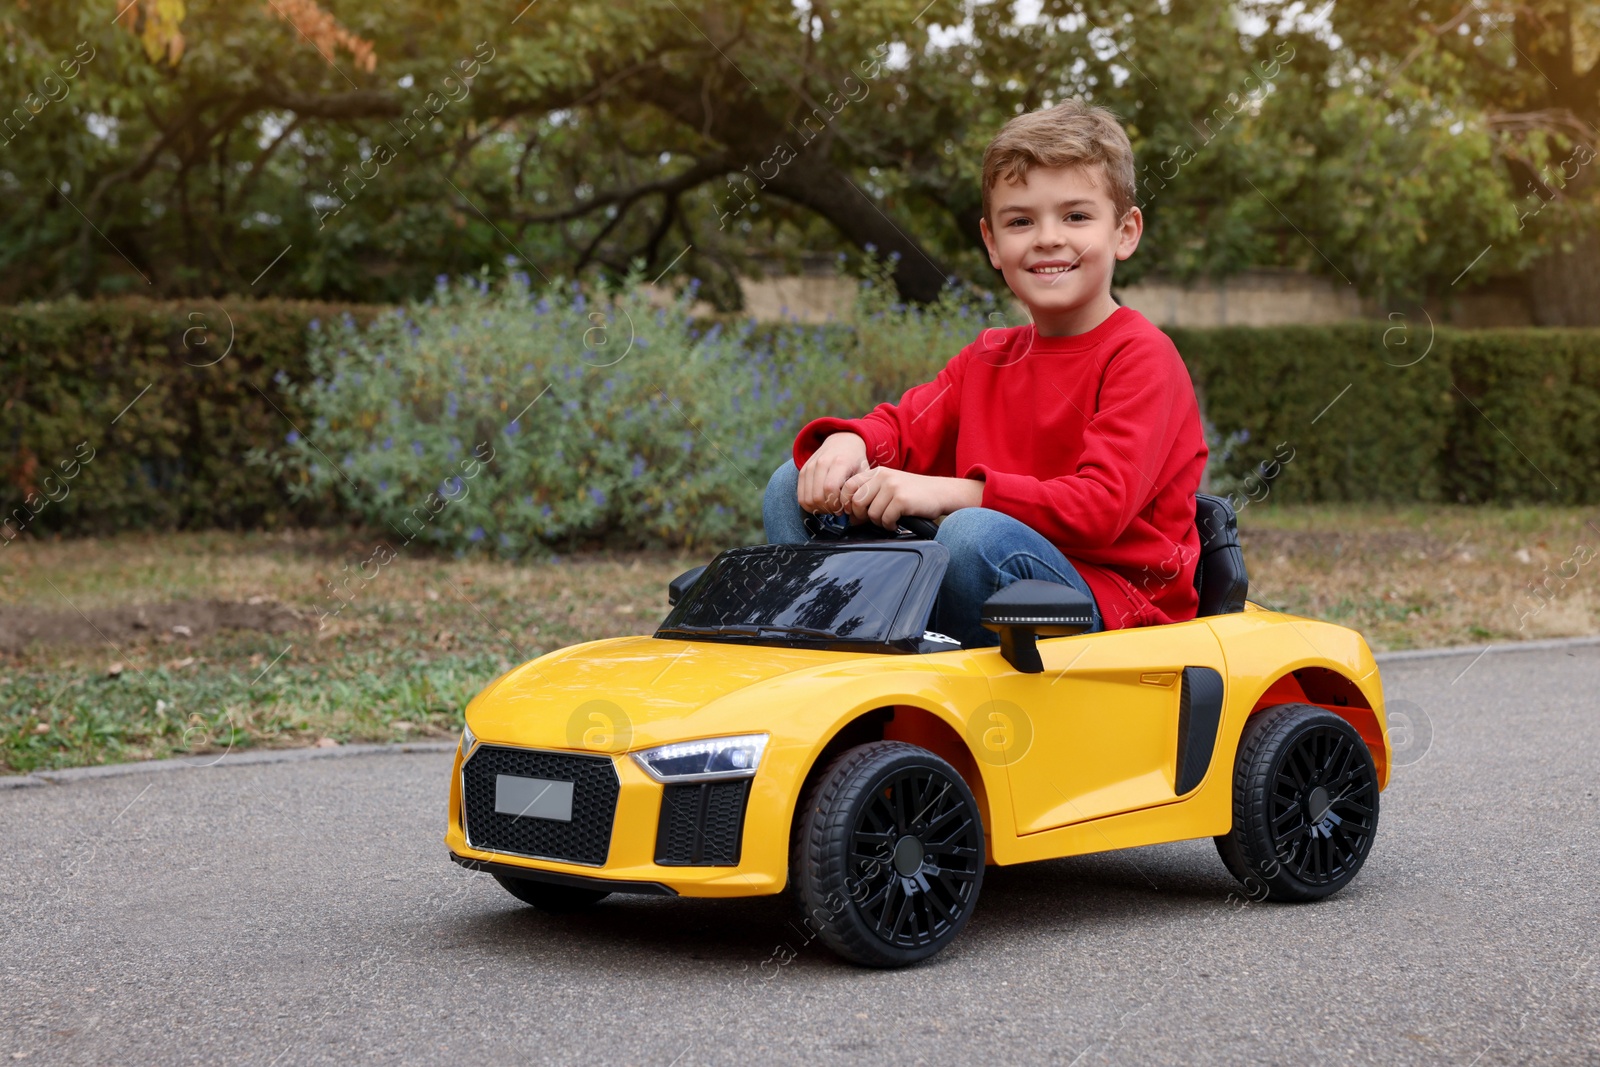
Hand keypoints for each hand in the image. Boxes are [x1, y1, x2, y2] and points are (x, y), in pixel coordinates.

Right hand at [797, 432, 868, 512]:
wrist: (842, 441)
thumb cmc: (856, 460)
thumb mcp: (864, 471)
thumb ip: (860, 490)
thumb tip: (850, 511)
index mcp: (840, 462)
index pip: (830, 488)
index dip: (835, 504)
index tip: (843, 509)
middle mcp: (822, 462)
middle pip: (817, 496)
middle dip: (827, 509)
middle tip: (836, 511)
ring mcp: (810, 466)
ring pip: (807, 498)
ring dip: (818, 509)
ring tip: (829, 508)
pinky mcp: (802, 470)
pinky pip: (800, 496)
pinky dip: (809, 505)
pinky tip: (820, 505)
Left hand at [840, 468, 983, 528]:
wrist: (941, 493)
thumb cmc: (914, 494)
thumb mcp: (890, 487)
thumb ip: (870, 496)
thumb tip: (850, 517)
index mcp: (877, 472)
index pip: (849, 486)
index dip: (846, 503)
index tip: (854, 514)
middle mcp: (883, 476)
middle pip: (857, 502)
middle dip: (862, 516)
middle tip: (874, 520)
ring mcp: (892, 487)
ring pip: (871, 514)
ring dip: (879, 522)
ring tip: (890, 519)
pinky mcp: (901, 499)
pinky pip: (885, 519)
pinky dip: (890, 525)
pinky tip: (897, 523)